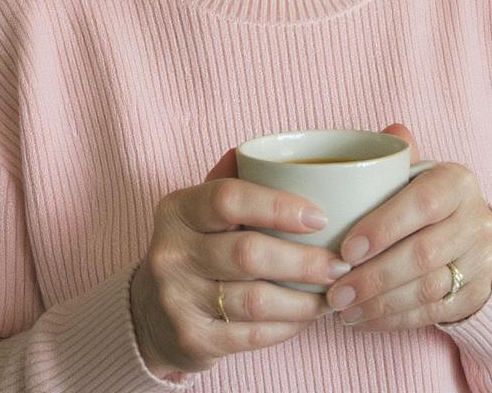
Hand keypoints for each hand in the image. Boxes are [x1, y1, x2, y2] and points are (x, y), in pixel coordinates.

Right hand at [131, 148, 348, 377]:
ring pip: (257, 300)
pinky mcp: (192, 339)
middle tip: (340, 263)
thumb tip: (272, 152)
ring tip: (332, 292)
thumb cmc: (195, 247)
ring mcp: (177, 300)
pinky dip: (288, 326)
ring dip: (304, 299)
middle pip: (249, 254)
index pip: (228, 198)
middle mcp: (172, 253)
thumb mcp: (201, 208)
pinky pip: (254, 335)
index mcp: (177, 209)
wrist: (151, 313)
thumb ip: (233, 178)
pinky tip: (306, 316)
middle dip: (304, 261)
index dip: (278, 207)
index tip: (320, 216)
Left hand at [325, 124, 491, 330]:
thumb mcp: (416, 172)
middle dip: (374, 276)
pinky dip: (395, 320)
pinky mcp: (475, 295)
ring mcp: (480, 261)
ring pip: (428, 288)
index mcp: (457, 182)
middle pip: (423, 254)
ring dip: (380, 303)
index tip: (346, 248)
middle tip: (335, 288)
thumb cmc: (427, 197)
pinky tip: (364, 319)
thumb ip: (397, 158)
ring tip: (342, 307)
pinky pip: (433, 313)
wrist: (475, 235)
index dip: (383, 227)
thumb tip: (391, 130)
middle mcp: (475, 220)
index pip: (423, 204)